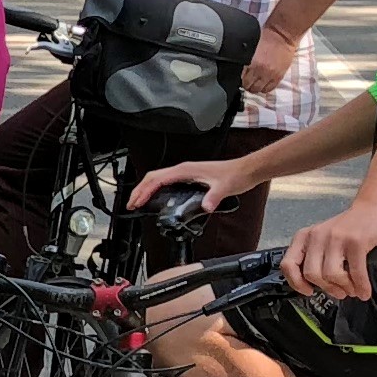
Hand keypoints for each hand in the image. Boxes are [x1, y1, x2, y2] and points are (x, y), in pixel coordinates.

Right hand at [126, 157, 246, 212]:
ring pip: (158, 179)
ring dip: (146, 189)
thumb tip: (205, 207)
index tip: (136, 202)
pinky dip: (156, 189)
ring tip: (139, 202)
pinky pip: (166, 182)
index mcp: (185, 170)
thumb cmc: (235, 174)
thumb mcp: (224, 188)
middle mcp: (183, 170)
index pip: (157, 179)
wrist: (245, 170)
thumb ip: (213, 197)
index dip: (144, 191)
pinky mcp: (190, 177)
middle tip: (131, 204)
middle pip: (152, 177)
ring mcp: (186, 173)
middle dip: (139, 190)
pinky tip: (157, 198)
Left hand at [242, 25, 302, 99]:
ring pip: (258, 89)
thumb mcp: (251, 47)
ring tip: (255, 83)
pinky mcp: (279, 76)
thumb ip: (245, 58)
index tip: (239, 77)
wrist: (283, 34)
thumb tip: (239, 67)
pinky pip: (270, 88)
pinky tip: (263, 84)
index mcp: (251, 62)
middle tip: (246, 81)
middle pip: (248, 86)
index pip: (240, 78)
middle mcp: (260, 70)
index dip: (239, 79)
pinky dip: (265, 88)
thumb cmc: (266, 37)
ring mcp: (270, 74)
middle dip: (246, 84)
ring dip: (255, 87)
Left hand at [283, 198, 376, 302]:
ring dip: (344, 287)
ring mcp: (336, 237)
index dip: (296, 283)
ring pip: (331, 275)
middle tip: (339, 293)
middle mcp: (317, 236)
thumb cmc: (350, 227)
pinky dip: (360, 285)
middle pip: (312, 274)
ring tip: (352, 290)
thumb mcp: (324, 239)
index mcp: (305, 237)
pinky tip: (364, 291)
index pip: (289, 264)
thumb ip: (316, 257)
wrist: (374, 207)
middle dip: (327, 288)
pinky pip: (355, 272)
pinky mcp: (356, 241)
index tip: (308, 291)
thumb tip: (315, 287)